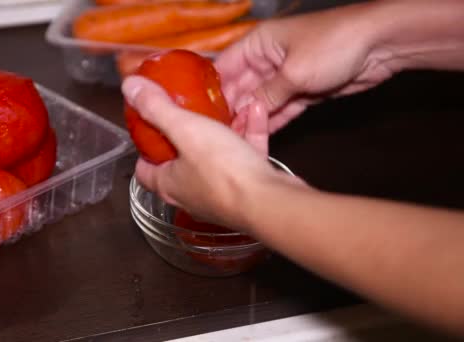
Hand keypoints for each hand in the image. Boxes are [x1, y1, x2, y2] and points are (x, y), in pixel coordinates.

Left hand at [122, 75, 297, 230]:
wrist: (270, 202)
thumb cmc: (223, 172)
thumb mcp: (185, 129)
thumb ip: (158, 108)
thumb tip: (129, 88)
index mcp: (168, 184)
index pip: (144, 169)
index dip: (144, 147)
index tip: (149, 123)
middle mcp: (191, 193)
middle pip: (182, 160)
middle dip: (186, 132)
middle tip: (189, 107)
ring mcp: (221, 193)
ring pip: (218, 155)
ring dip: (223, 127)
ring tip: (228, 102)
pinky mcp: (248, 189)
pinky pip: (245, 156)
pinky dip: (249, 133)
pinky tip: (255, 109)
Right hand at [215, 2, 398, 136]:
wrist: (380, 45)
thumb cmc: (332, 46)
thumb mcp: (293, 73)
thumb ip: (266, 95)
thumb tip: (244, 114)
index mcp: (258, 44)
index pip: (224, 67)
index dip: (211, 90)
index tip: (200, 115)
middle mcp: (266, 60)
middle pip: (240, 88)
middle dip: (230, 110)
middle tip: (216, 136)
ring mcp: (285, 77)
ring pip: (259, 102)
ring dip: (249, 119)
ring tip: (232, 142)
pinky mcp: (302, 92)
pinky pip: (280, 110)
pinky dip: (271, 122)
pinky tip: (257, 138)